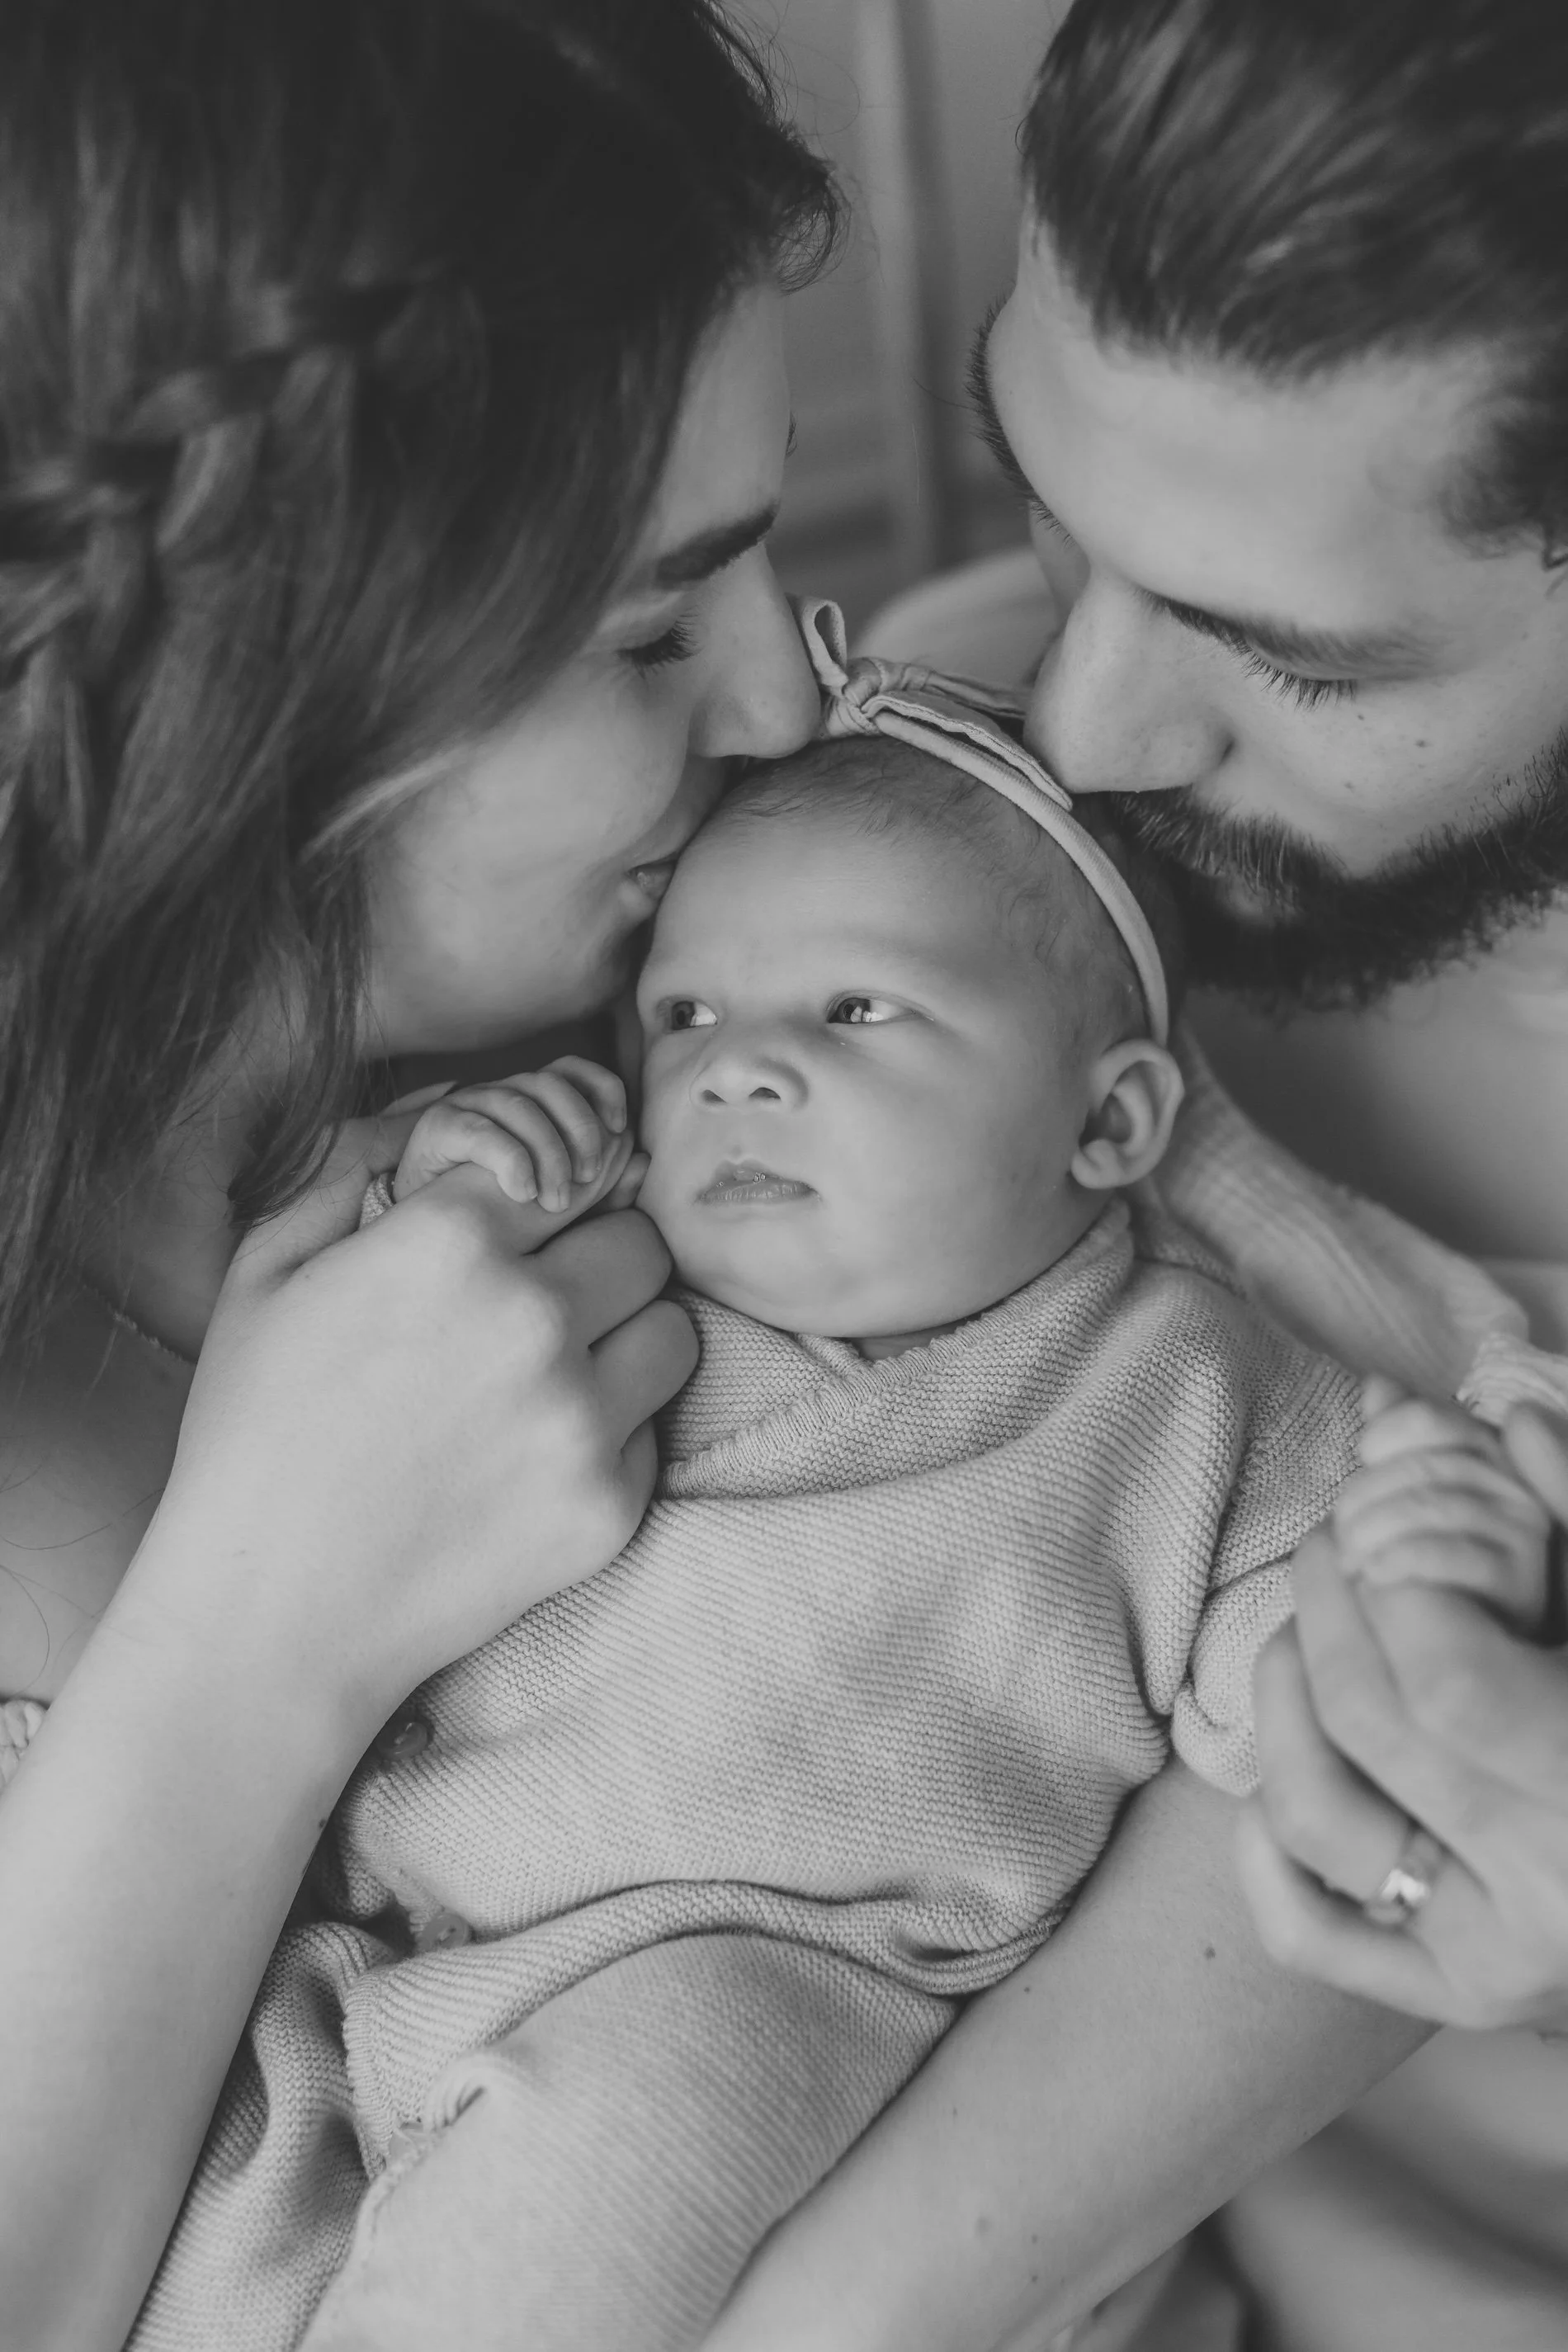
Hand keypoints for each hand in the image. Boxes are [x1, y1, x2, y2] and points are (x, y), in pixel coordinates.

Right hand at [131, 1097, 693, 1744]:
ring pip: (672, 1329)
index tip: (530, 1228)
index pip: (570, 1164)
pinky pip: (653, 1429)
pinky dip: (609, 1435)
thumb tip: (437, 1121)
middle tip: (544, 1303)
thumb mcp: (266, 1273)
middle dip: (597, 1261)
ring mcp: (581, 1417)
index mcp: (450, 1241)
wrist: (271, 1617)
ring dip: (626, 1339)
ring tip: (552, 1376)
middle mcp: (533, 1316)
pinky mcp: (610, 1504)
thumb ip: (352, 1173)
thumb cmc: (253, 1437)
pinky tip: (529, 1458)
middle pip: (640, 1240)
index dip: (549, 1198)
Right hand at [394, 1057, 643, 1217]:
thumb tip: (644, 1163)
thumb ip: (603, 1188)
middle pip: (553, 1084)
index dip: (603, 1089)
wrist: (428, 1230)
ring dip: (548, 1155)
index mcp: (534, 1099)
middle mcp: (503, 1092)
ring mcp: (469, 1105)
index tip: (620, 1129)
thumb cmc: (500, 1211)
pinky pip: (482, 1131)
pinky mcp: (438, 1126)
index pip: (574, 1069)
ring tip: (553, 1203)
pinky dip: (510, 1161)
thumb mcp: (559, 1201)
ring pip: (521, 1106)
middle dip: (580, 1130)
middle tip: (586, 1181)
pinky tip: (522, 1192)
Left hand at [1237, 1410, 1567, 2030]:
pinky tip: (1277, 1775)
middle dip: (1325, 1604)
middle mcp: (1547, 1881)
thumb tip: (1508, 1411)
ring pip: (1316, 1816)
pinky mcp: (1454, 2000)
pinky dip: (1265, 1855)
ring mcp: (1495, 1955)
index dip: (1395, 1583)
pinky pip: (1312, 1938)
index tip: (1391, 1532)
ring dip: (1281, 1701)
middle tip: (1330, 1545)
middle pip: (1366, 1719)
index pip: (1443, 1678)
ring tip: (1302, 1637)